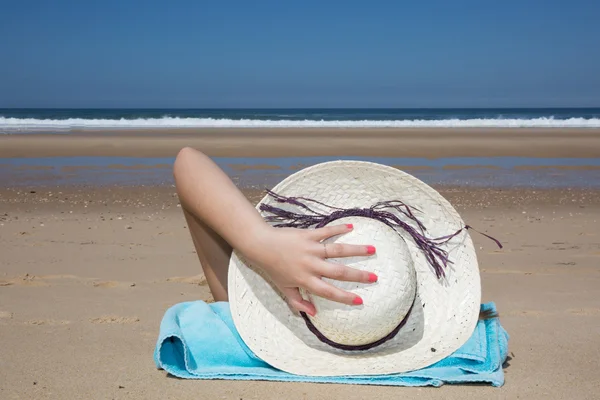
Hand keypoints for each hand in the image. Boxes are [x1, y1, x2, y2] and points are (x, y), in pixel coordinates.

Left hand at [244, 223, 376, 315]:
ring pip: (337, 250)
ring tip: (372, 249)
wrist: (261, 245)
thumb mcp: (284, 288)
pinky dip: (339, 228)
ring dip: (356, 250)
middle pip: (339, 271)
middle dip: (358, 275)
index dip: (344, 297)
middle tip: (375, 277)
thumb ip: (298, 302)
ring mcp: (311, 248)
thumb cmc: (273, 268)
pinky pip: (326, 231)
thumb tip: (313, 313)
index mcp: (305, 280)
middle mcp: (311, 265)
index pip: (329, 292)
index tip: (360, 301)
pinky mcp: (308, 234)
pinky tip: (351, 227)